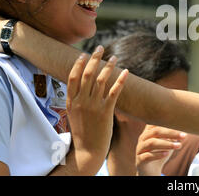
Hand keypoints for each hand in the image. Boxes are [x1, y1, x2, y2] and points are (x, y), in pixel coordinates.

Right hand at [66, 46, 128, 174]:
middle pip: (87, 74)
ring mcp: (94, 106)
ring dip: (109, 66)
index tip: (84, 53)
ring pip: (101, 80)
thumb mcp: (74, 114)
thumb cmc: (83, 132)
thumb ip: (77, 99)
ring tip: (115, 57)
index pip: (73, 77)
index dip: (79, 63)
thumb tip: (80, 86)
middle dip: (94, 59)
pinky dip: (121, 80)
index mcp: (72, 101)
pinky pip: (115, 91)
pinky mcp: (106, 111)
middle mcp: (82, 101)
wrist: (88, 150)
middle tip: (100, 48)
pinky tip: (126, 72)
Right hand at [136, 125, 186, 175]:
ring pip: (152, 143)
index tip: (181, 124)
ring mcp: (140, 149)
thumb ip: (174, 136)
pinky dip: (158, 154)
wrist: (151, 169)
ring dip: (167, 144)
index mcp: (149, 131)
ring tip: (179, 145)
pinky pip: (147, 156)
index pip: (157, 123)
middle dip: (171, 133)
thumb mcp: (168, 143)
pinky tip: (167, 154)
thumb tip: (185, 131)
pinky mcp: (139, 160)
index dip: (168, 122)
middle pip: (156, 131)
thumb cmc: (160, 152)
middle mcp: (143, 138)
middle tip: (184, 135)